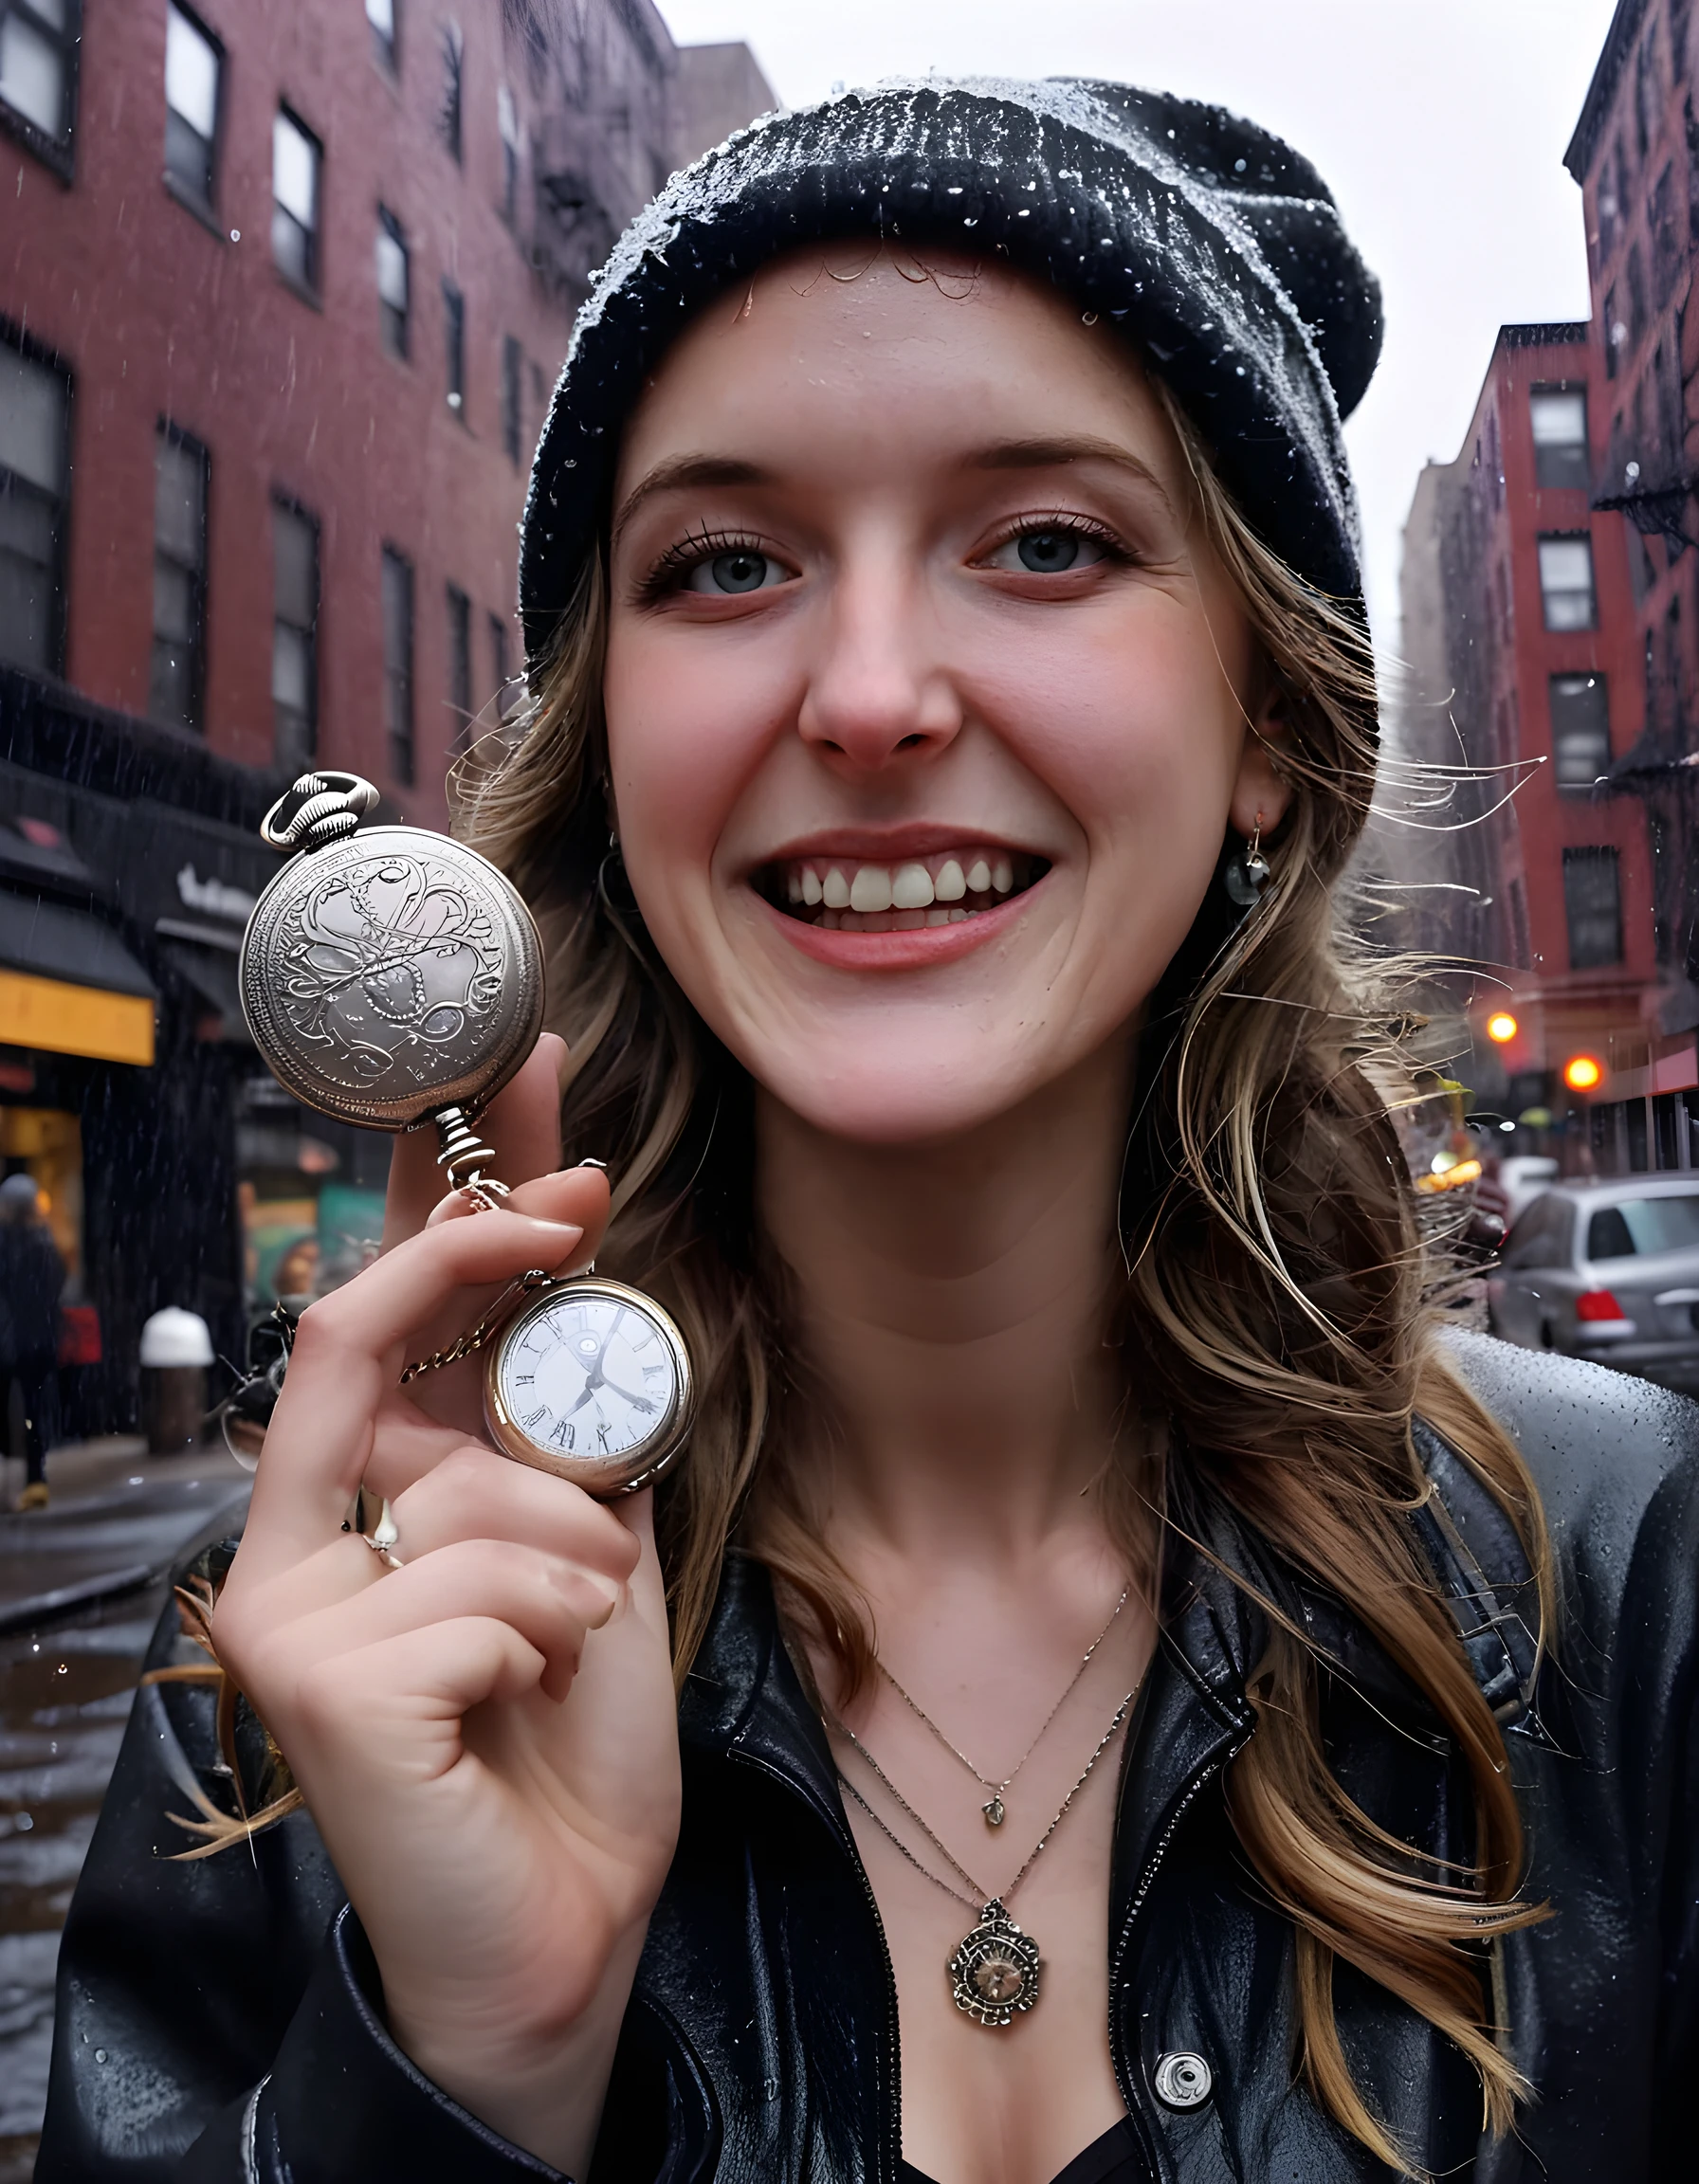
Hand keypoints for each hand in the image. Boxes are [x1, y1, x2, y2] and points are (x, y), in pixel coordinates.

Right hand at [212, 1040, 682, 2171]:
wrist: (560, 1929)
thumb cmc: (568, 1741)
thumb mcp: (588, 1550)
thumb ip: (561, 1433)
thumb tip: (586, 1268)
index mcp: (361, 1501)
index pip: (380, 1314)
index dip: (447, 1196)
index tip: (536, 1084)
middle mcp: (295, 1539)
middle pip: (357, 1329)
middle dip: (480, 1247)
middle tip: (578, 1198)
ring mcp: (287, 1609)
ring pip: (479, 1483)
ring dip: (580, 1561)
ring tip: (564, 1657)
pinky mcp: (314, 1680)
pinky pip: (489, 1586)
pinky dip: (556, 1638)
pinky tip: (524, 1710)